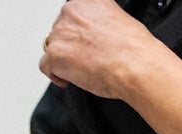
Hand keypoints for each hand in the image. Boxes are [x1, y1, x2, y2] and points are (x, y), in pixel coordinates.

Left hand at [39, 0, 159, 98]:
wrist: (135, 65)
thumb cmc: (133, 47)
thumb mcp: (118, 19)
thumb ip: (99, 21)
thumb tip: (94, 33)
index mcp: (87, 1)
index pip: (72, 14)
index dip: (77, 30)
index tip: (84, 41)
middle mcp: (71, 12)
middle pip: (60, 30)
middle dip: (69, 44)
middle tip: (85, 57)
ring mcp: (60, 33)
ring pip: (52, 46)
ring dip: (63, 58)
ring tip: (81, 68)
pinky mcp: (55, 55)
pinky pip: (45, 65)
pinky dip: (55, 74)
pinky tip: (69, 78)